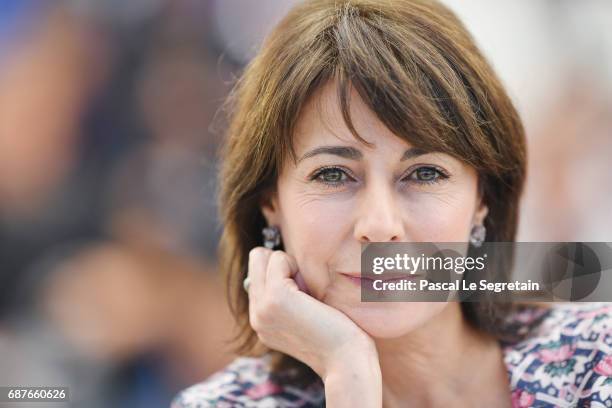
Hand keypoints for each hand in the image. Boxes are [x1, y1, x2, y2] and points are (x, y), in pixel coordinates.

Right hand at [246, 247, 377, 379]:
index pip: (256, 274)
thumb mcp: (302, 317)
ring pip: (262, 256)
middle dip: (281, 263)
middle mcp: (255, 315)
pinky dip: (295, 265)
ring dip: (289, 265)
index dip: (282, 272)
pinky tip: (310, 292)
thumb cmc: (336, 336)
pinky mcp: (275, 297)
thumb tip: (280, 262)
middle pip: (255, 260)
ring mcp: (262, 307)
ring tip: (307, 294)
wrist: (346, 359)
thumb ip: (287, 297)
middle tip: (304, 289)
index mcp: (261, 321)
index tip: (303, 295)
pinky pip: (277, 258)